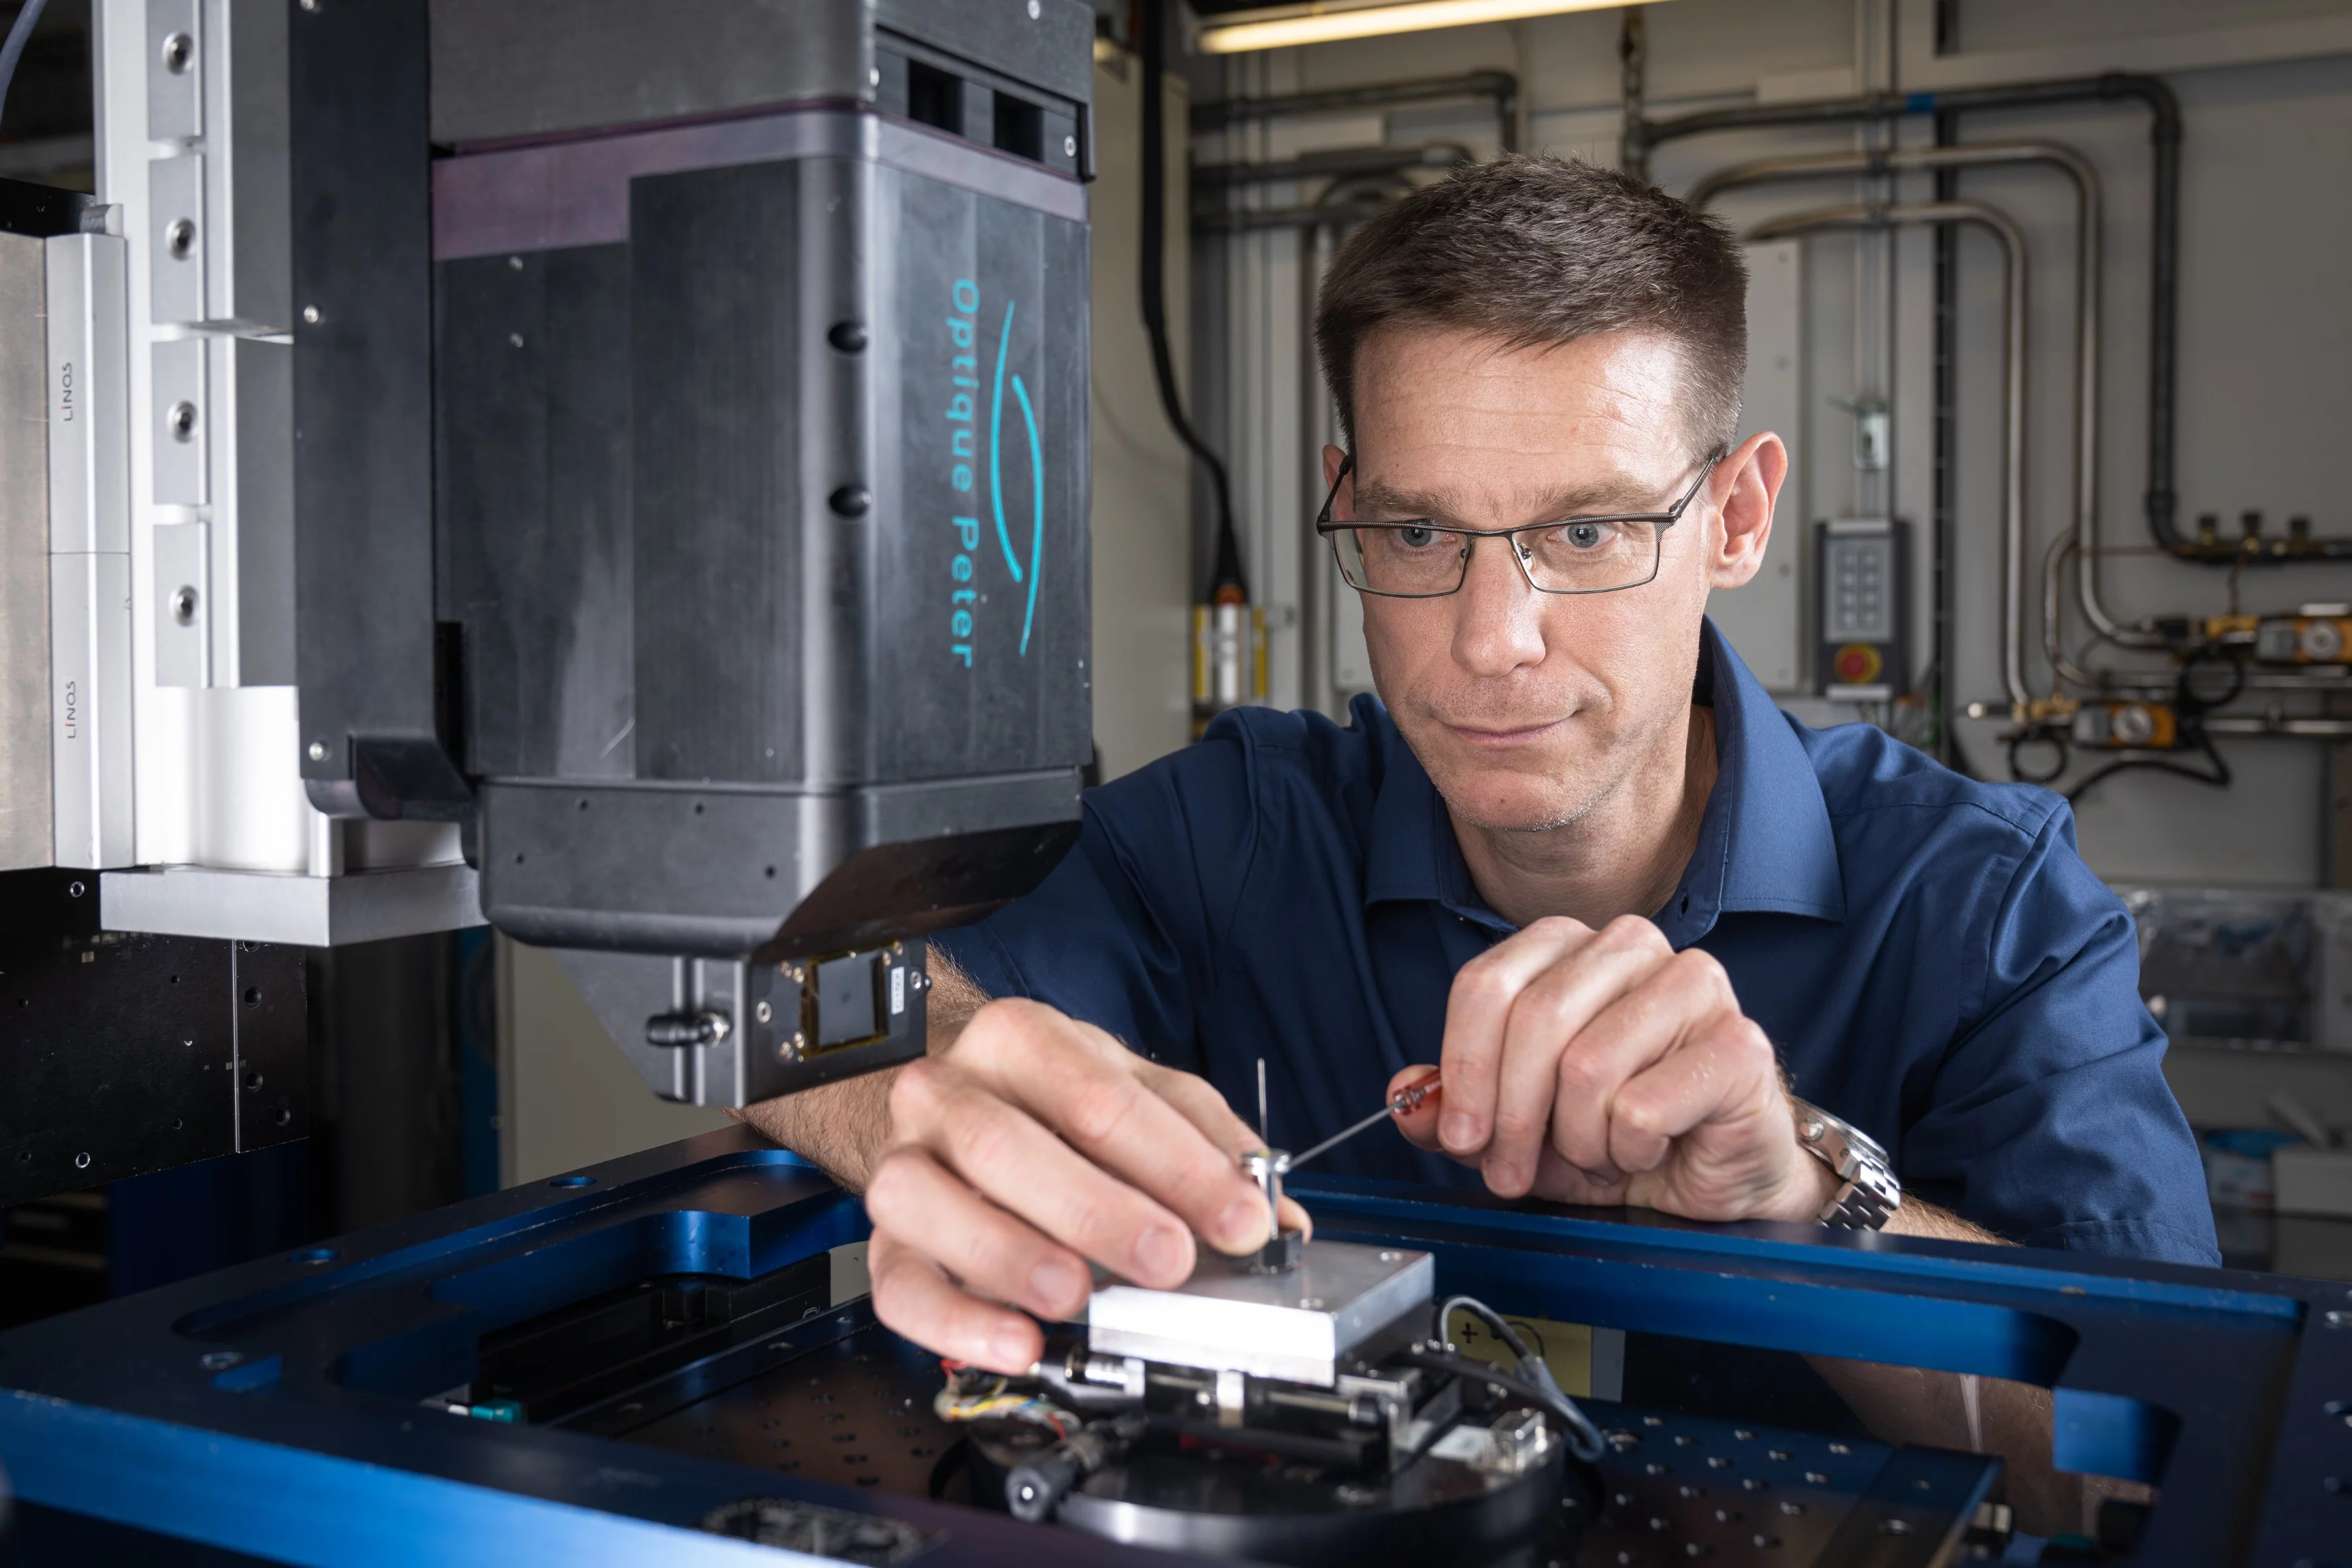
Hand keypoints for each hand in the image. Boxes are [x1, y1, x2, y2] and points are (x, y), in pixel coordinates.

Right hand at [864, 998, 1306, 1373]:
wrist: (951, 1103)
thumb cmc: (1050, 1101)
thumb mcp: (1134, 1089)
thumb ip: (1204, 1139)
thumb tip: (1273, 1209)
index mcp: (1017, 1039)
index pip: (1097, 1096)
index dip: (1176, 1163)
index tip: (1238, 1220)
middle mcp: (945, 1093)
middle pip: (1005, 1145)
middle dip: (1096, 1209)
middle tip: (1169, 1259)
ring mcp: (903, 1165)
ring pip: (931, 1205)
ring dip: (1011, 1257)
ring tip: (1079, 1295)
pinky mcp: (885, 1242)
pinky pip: (900, 1286)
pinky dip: (958, 1324)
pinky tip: (1018, 1344)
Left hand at [1388, 915, 1837, 1222]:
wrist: (1718, 1171)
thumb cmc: (1623, 1132)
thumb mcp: (1522, 1126)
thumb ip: (1458, 1107)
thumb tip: (1405, 1095)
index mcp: (1568, 947)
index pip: (1487, 984)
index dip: (1462, 1068)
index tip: (1460, 1136)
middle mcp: (1628, 947)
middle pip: (1533, 1020)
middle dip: (1512, 1117)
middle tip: (1513, 1172)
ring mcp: (1691, 983)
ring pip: (1587, 1065)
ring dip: (1580, 1138)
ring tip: (1600, 1154)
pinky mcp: (1738, 1040)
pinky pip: (1643, 1106)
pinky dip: (1630, 1149)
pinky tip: (1647, 1149)